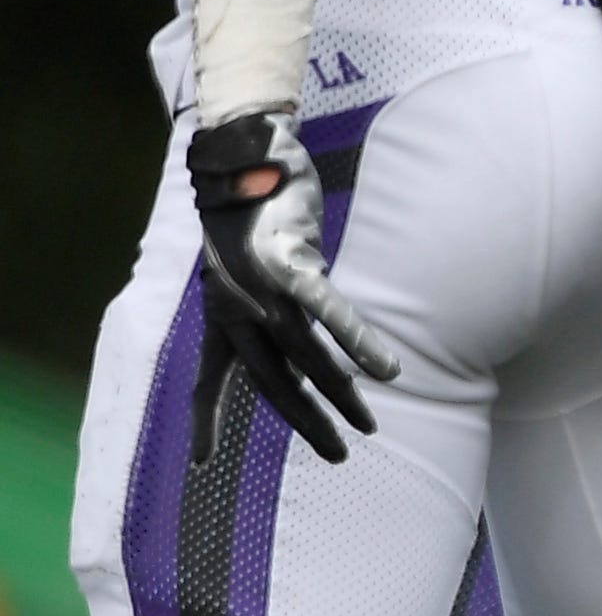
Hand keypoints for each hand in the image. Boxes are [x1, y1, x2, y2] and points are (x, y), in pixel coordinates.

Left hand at [185, 110, 399, 463]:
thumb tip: (276, 333)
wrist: (240, 152)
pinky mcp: (288, 261)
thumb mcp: (241, 267)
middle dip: (307, 421)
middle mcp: (234, 306)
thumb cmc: (245, 212)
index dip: (204, 420)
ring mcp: (260, 285)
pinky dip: (355, 340)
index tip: (201, 463)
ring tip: (368, 422)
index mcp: (221, 312)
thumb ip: (260, 307)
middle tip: (338, 454)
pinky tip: (386, 370)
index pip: (216, 378)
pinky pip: (326, 310)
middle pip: (274, 379)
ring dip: (340, 392)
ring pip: (305, 353)